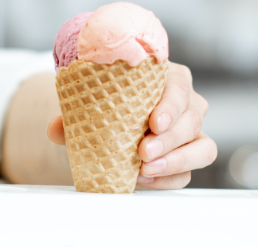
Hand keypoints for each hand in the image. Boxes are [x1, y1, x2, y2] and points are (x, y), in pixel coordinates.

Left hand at [47, 62, 216, 188]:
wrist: (108, 118)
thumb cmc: (108, 101)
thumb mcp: (90, 102)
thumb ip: (72, 115)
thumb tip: (55, 129)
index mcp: (166, 78)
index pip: (179, 87)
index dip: (170, 105)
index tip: (153, 123)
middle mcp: (185, 103)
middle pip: (192, 119)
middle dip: (169, 139)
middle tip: (143, 152)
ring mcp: (191, 131)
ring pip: (202, 148)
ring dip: (176, 160)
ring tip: (145, 169)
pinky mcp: (188, 156)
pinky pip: (189, 172)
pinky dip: (169, 178)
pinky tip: (145, 179)